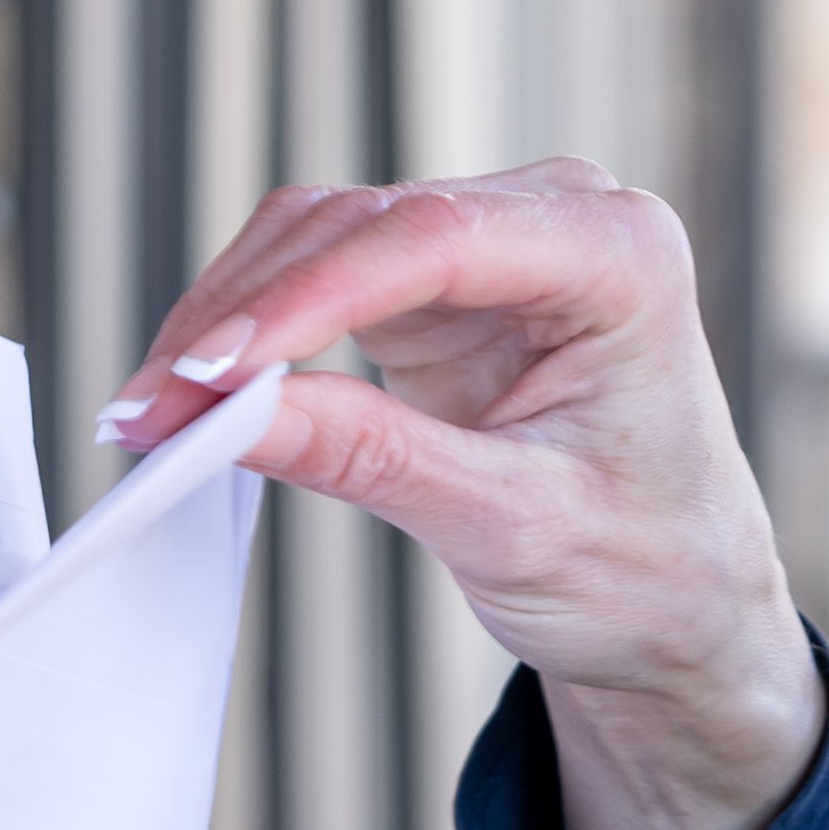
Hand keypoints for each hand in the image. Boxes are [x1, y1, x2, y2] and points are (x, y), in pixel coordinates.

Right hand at [98, 167, 821, 829]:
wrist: (679, 609)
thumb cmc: (644, 573)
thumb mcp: (512, 530)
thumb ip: (375, 461)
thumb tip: (232, 416)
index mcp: (620, 256)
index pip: (432, 241)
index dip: (305, 297)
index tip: (209, 369)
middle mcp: (560, 220)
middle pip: (362, 224)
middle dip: (244, 315)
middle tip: (149, 410)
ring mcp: (497, 244)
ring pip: (322, 238)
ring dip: (230, 319)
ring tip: (152, 412)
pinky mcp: (444, 286)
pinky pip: (321, 279)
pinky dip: (254, 334)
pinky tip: (197, 395)